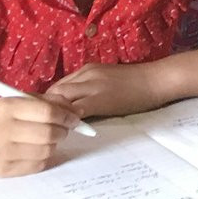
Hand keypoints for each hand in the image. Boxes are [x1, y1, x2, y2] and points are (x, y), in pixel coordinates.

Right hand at [0, 96, 81, 177]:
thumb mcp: (16, 100)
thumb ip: (47, 102)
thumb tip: (77, 111)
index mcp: (6, 107)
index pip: (46, 112)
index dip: (66, 115)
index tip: (75, 117)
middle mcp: (1, 130)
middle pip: (48, 133)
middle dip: (63, 131)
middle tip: (63, 129)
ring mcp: (0, 153)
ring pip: (46, 151)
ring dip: (54, 145)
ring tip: (47, 139)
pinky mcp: (2, 170)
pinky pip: (36, 166)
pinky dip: (43, 158)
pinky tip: (36, 150)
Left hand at [45, 61, 171, 119]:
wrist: (156, 80)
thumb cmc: (136, 83)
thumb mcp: (106, 80)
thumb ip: (88, 88)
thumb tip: (70, 107)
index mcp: (86, 70)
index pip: (56, 86)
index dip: (46, 101)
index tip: (41, 115)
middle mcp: (86, 74)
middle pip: (54, 91)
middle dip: (44, 109)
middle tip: (41, 125)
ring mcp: (92, 85)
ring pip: (61, 98)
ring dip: (53, 114)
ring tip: (51, 128)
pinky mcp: (100, 98)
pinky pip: (75, 109)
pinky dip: (68, 118)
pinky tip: (68, 128)